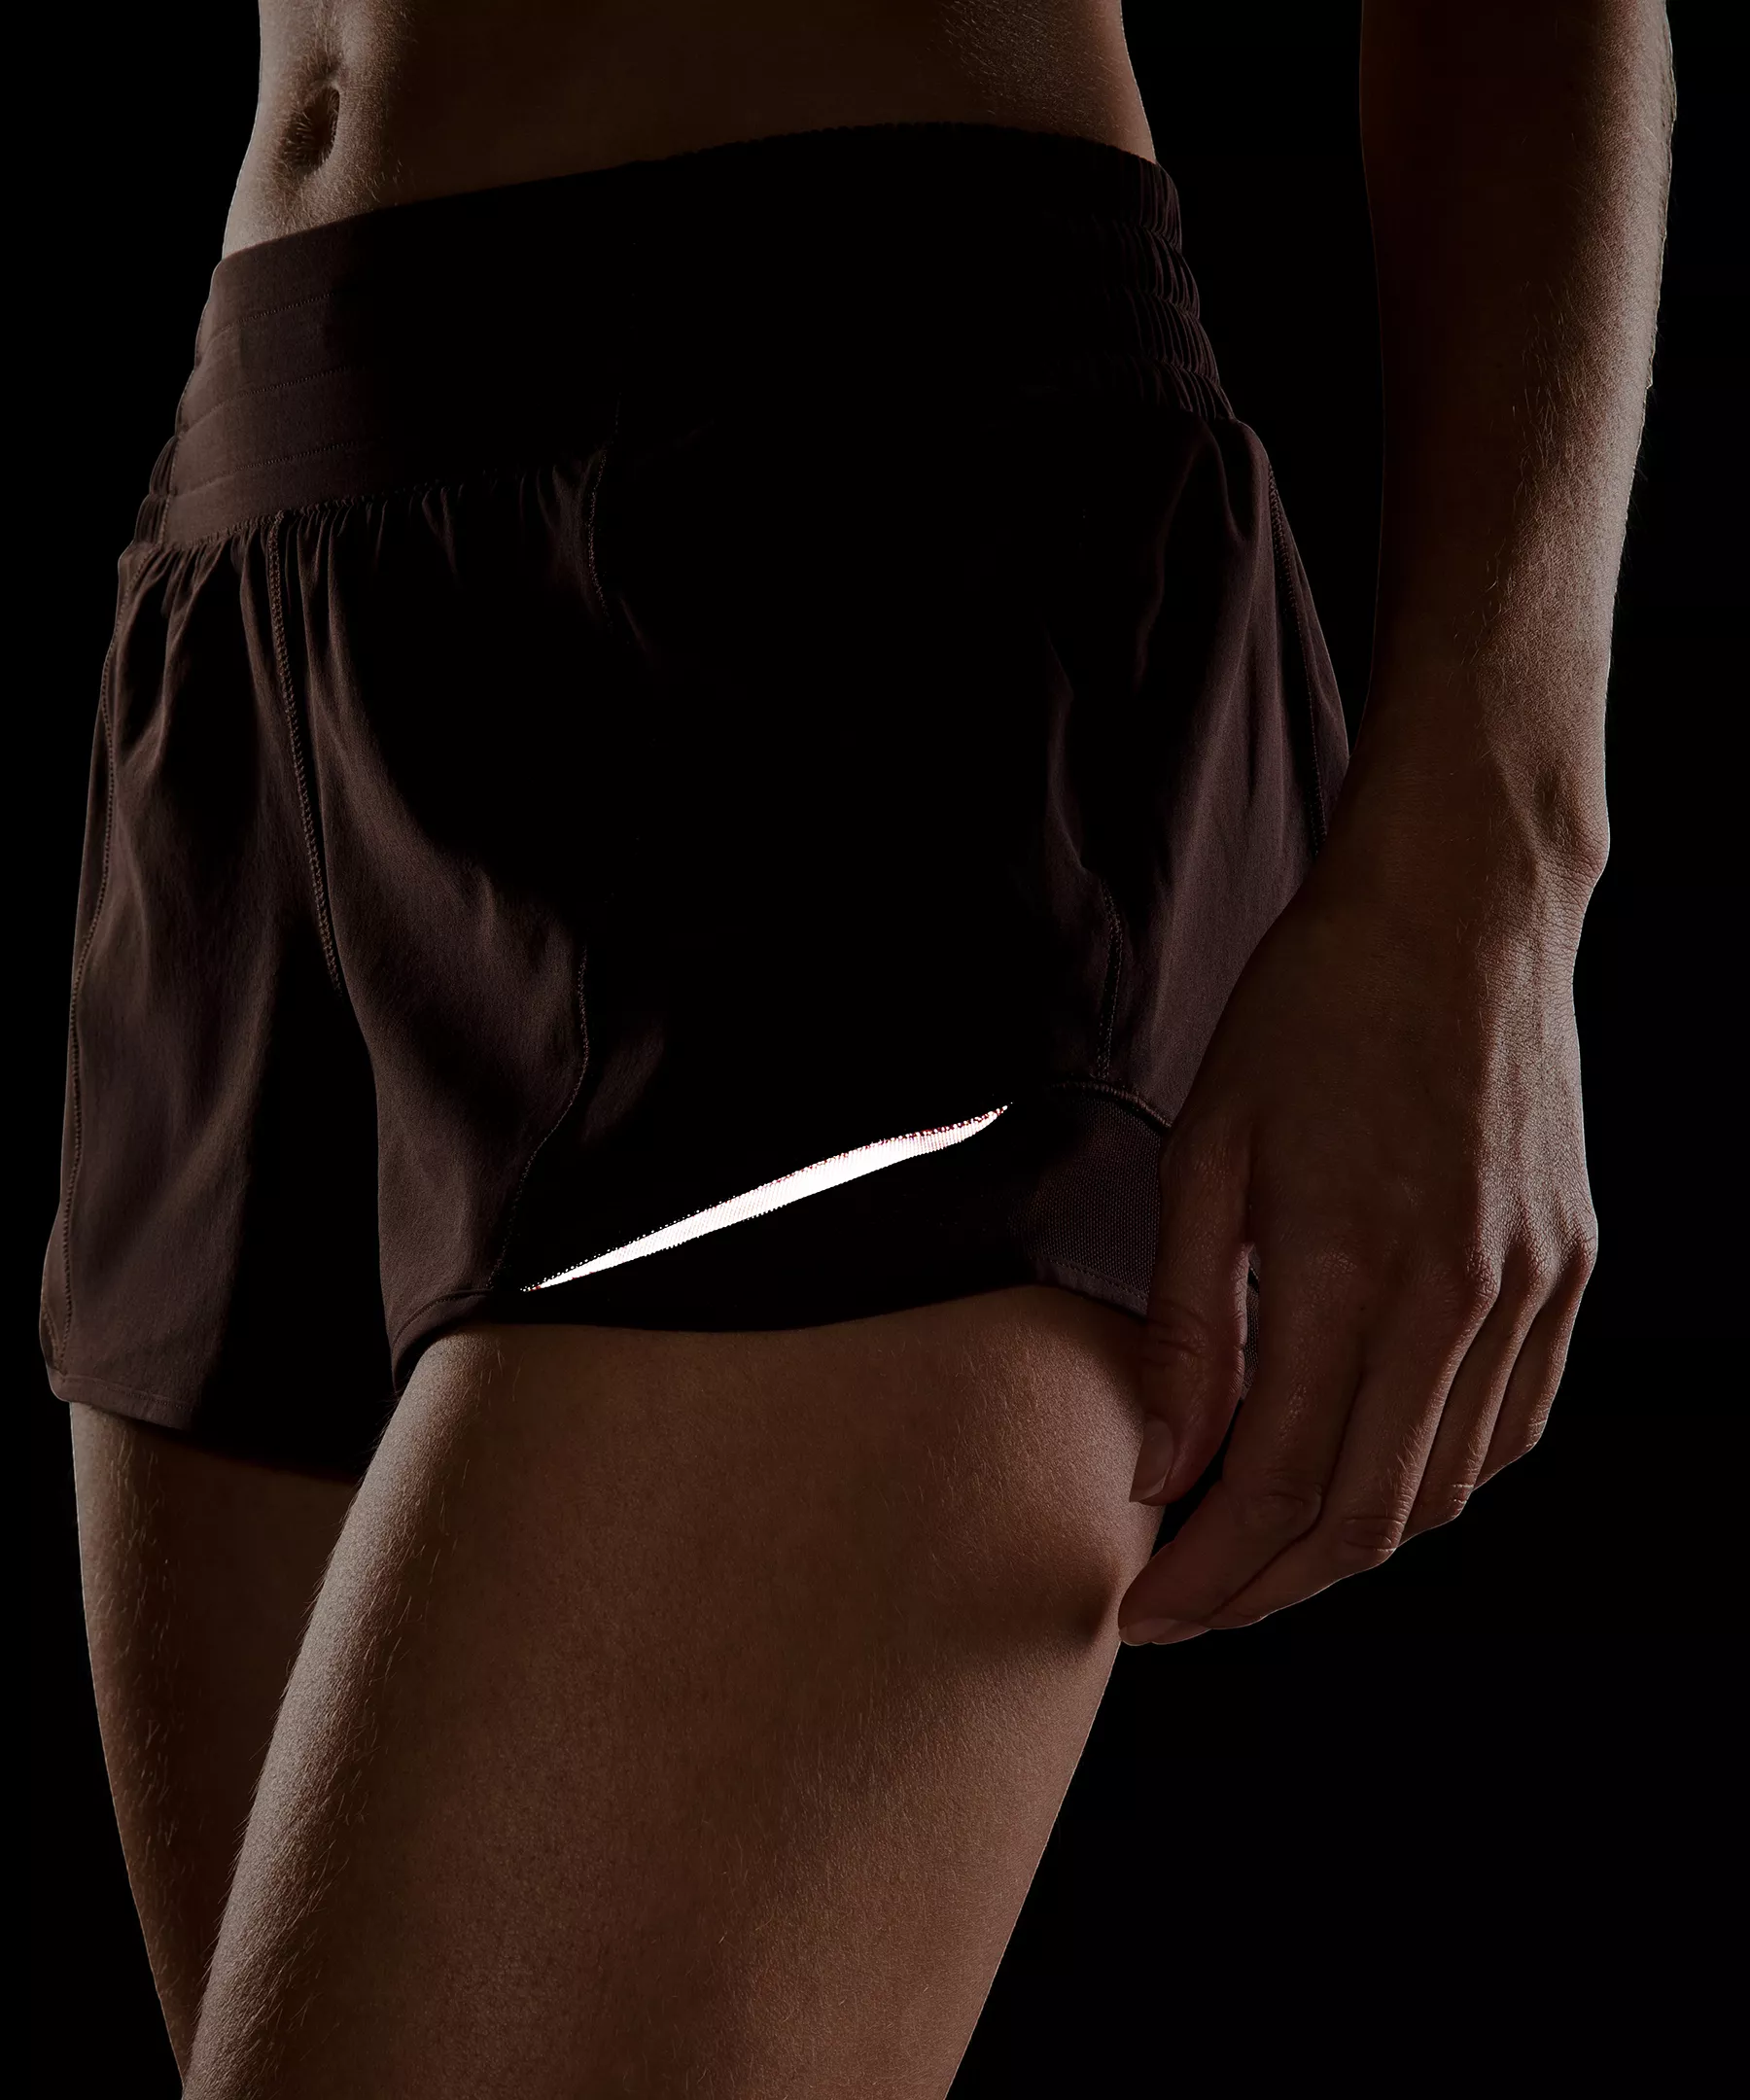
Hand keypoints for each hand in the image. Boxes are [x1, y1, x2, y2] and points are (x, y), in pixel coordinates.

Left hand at [1117, 807, 1599, 1644]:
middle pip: (1367, 1518)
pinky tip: (1368, 1481)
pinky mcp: (1567, 1276)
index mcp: (1351, 1267)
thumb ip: (1187, 1328)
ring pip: (1444, 1491)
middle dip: (1265, 1589)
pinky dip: (1433, 1485)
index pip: (1278, 1484)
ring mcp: (1530, 1293)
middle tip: (1190, 1611)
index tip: (1144, 1612)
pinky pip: (1507, 1431)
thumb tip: (1163, 1471)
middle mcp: (1459, 1300)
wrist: (1458, 913)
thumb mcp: (1207, 1154)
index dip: (1206, 1572)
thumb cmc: (1312, 1012)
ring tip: (1260, 1557)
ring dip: (1347, 1549)